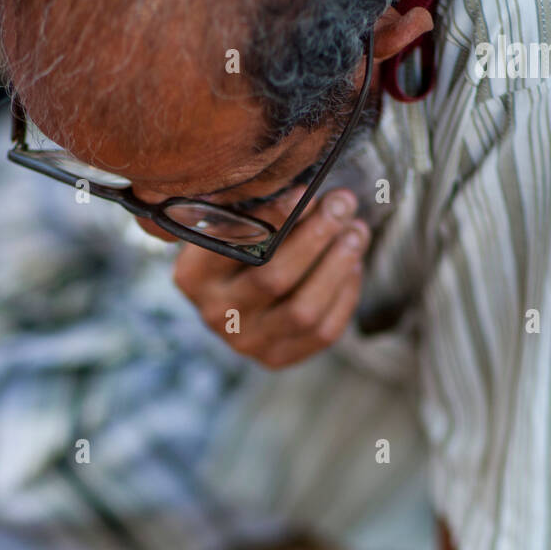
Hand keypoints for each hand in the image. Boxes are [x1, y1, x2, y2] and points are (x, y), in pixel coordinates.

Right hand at [172, 187, 370, 369]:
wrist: (232, 294)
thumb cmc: (236, 243)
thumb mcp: (230, 220)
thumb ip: (255, 208)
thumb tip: (307, 193)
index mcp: (193, 274)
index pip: (235, 244)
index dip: (275, 218)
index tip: (306, 191)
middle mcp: (215, 314)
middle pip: (274, 279)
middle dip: (316, 237)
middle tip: (343, 204)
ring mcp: (245, 343)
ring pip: (303, 311)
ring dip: (337, 267)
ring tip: (357, 232)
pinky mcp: (275, 358)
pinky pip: (322, 333)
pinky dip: (344, 296)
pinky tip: (352, 266)